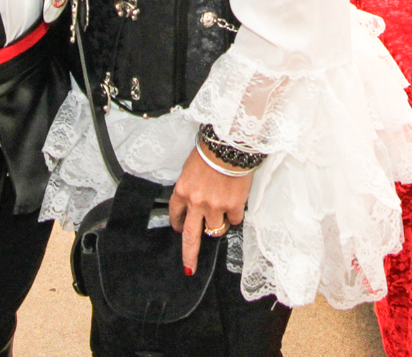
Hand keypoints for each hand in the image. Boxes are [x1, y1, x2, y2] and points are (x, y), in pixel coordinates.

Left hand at [169, 147, 252, 274]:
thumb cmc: (211, 151)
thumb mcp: (191, 168)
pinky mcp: (233, 206)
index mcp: (182, 191)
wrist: (230, 145)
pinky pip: (234, 220)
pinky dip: (235, 215)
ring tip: (223, 214)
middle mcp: (196, 203)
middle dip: (189, 255)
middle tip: (189, 267)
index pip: (175, 214)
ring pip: (215, 230)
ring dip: (218, 226)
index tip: (179, 229)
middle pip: (191, 236)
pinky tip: (236, 204)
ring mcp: (215, 206)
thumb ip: (191, 187)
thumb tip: (194, 201)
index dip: (177, 224)